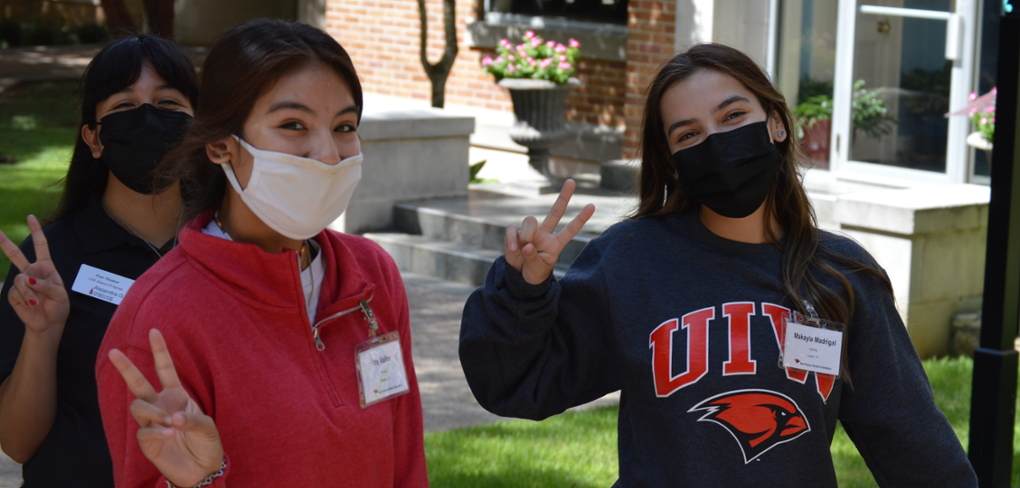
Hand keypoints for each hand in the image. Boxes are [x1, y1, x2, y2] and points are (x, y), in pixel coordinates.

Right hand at [0, 215, 68, 334]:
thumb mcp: (60, 294)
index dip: (36, 231)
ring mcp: (22, 282)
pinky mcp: (14, 294)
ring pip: (19, 279)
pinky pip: (16, 292)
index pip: (40, 245)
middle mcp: (31, 272)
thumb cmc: (58, 306)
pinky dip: (26, 299)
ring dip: (29, 292)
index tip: (31, 217)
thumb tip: (27, 279)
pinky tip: (31, 305)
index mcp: (46, 267)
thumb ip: (46, 285)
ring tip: (37, 302)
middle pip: (16, 254)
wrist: (50, 323)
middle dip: (4, 243)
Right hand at [108, 329, 222, 486]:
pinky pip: (143, 430)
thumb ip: (192, 419)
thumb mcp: (207, 428)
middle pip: (138, 383)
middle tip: (114, 351)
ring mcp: (151, 422)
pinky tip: (170, 434)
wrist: (202, 469)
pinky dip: (156, 431)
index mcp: (176, 395)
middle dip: (126, 367)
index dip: (160, 351)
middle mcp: (160, 405)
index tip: (154, 331)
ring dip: (153, 412)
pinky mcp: (146, 441)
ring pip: (138, 406)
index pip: (165, 369)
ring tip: (170, 423)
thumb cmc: (206, 443)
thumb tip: (172, 418)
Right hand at [505, 179, 594, 284]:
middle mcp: (545, 234)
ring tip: (523, 248)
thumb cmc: (534, 272)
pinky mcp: (515, 233)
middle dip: (564, 197)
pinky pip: (513, 229)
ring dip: (526, 234)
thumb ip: (533, 258)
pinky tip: (513, 249)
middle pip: (556, 212)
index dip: (581, 219)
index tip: (592, 206)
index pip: (570, 230)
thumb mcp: (537, 270)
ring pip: (530, 220)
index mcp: (555, 244)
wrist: (519, 277)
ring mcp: (530, 232)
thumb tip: (526, 245)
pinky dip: (511, 239)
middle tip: (571, 182)